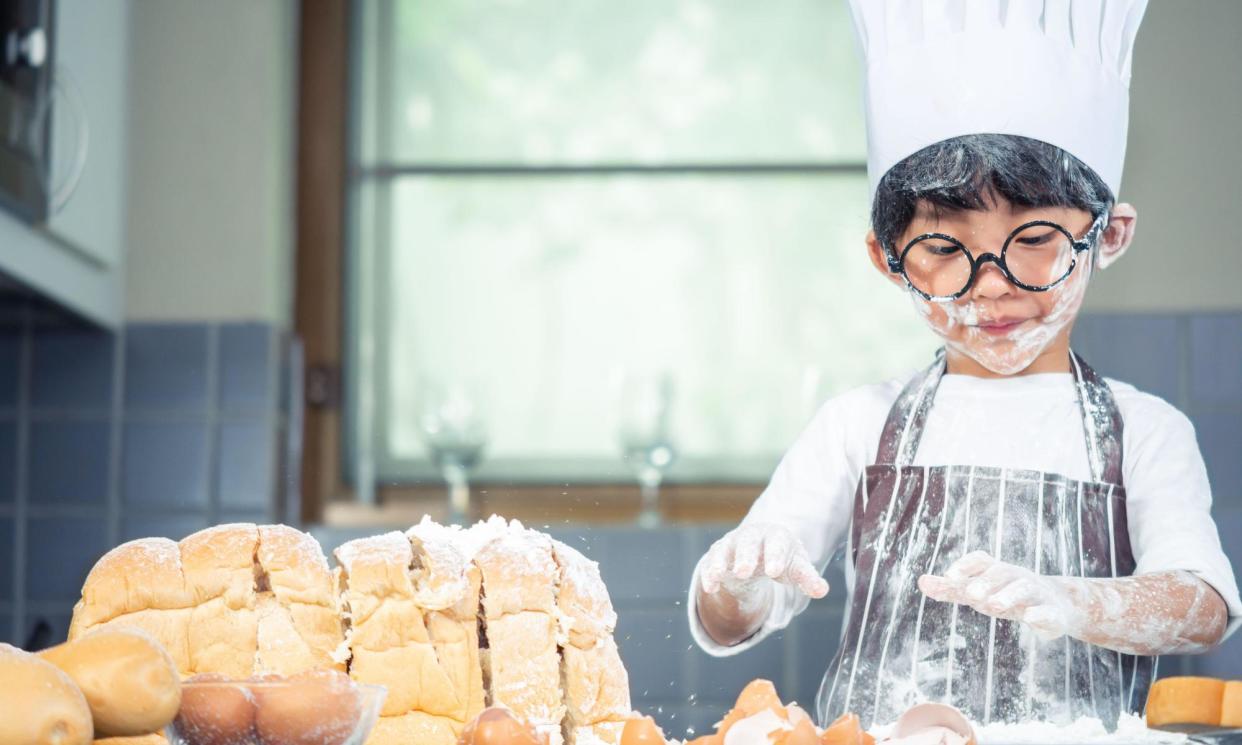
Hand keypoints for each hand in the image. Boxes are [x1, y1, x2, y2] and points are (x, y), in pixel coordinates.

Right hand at [699, 522, 828, 600]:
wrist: (759, 550)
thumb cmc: (782, 559)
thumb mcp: (796, 568)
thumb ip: (808, 578)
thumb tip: (822, 590)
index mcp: (776, 536)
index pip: (777, 543)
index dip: (775, 556)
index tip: (775, 571)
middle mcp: (752, 537)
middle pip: (748, 542)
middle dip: (745, 556)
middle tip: (744, 571)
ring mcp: (732, 544)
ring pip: (724, 549)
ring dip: (721, 561)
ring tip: (719, 575)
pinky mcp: (716, 555)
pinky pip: (709, 562)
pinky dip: (709, 573)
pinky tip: (710, 587)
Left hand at [918, 551, 1083, 639]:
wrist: (1057, 605)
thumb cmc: (1008, 596)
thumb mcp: (980, 591)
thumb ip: (951, 588)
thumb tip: (921, 581)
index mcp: (997, 571)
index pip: (980, 559)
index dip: (966, 565)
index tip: (950, 576)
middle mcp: (1017, 577)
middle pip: (1002, 572)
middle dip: (986, 582)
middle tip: (971, 596)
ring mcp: (1037, 594)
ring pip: (1024, 588)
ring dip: (1008, 595)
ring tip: (993, 605)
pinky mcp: (1053, 614)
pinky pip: (1048, 612)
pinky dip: (1039, 614)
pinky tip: (1029, 618)